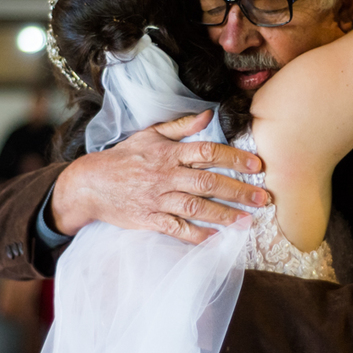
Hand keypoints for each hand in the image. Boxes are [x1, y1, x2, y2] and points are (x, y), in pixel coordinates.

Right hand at [51, 110, 267, 243]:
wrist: (90, 184)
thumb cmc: (123, 157)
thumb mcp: (149, 134)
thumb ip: (181, 126)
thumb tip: (209, 115)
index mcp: (168, 152)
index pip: (207, 152)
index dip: (234, 157)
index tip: (256, 165)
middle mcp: (165, 175)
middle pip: (207, 182)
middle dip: (238, 190)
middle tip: (262, 198)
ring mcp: (157, 199)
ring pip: (195, 206)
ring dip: (223, 214)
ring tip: (246, 220)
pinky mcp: (149, 219)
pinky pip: (176, 228)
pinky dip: (196, 234)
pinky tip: (215, 238)